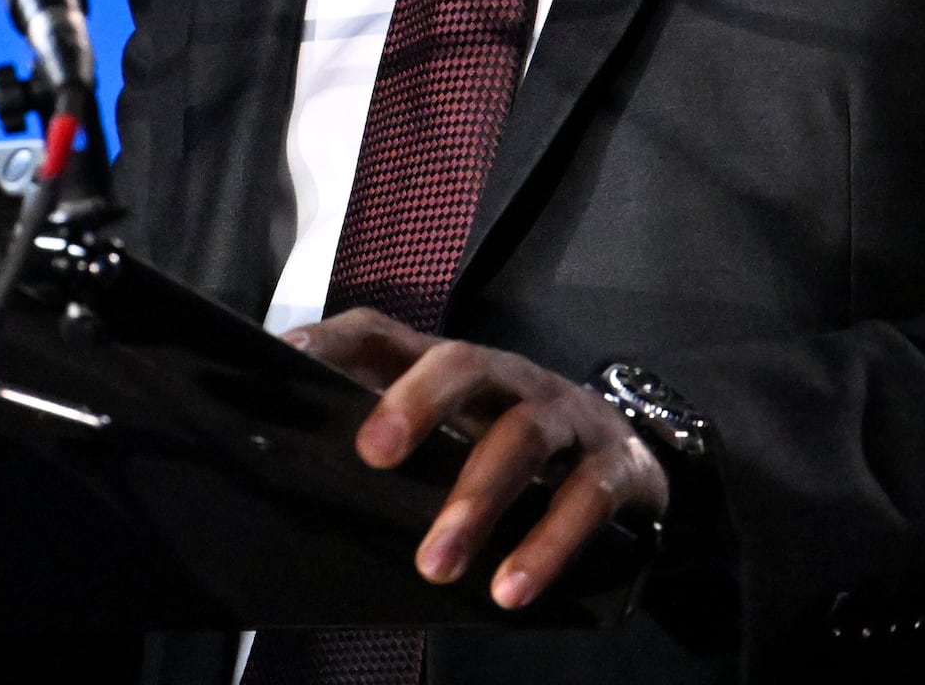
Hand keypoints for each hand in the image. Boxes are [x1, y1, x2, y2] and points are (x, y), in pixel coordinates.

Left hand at [285, 307, 668, 610]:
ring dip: (475, 503)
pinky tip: (510, 589)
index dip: (338, 340)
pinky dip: (546, 547)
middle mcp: (511, 379)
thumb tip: (306, 477)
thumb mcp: (458, 436)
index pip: (387, 335)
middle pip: (462, 364)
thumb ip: (397, 448)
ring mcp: (567, 417)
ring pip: (520, 438)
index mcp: (457, 371)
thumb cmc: (517, 453)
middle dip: (416, 403)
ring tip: (436, 565)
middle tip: (372, 456)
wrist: (634, 466)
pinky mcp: (616, 466)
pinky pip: (583, 500)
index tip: (290, 359)